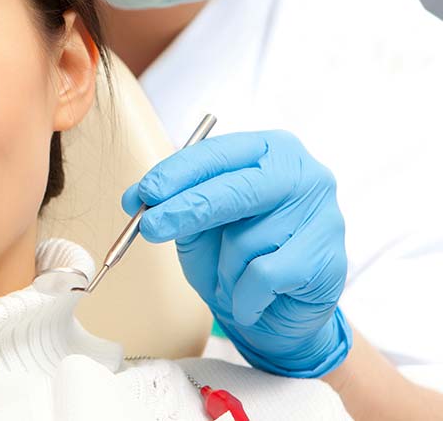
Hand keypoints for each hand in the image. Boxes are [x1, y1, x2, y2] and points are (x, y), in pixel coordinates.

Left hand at [123, 130, 351, 377]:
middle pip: (236, 189)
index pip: (218, 153)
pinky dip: (243, 296)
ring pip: (247, 240)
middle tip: (148, 228)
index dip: (177, 173)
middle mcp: (303, 174)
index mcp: (270, 150)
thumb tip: (136, 199)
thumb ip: (177, 205)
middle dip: (186, 209)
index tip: (144, 193)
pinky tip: (248, 301)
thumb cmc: (238, 259)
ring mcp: (324, 215)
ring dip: (223, 269)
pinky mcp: (329, 259)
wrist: (279, 315)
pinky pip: (264, 276)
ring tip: (230, 279)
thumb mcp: (201, 225)